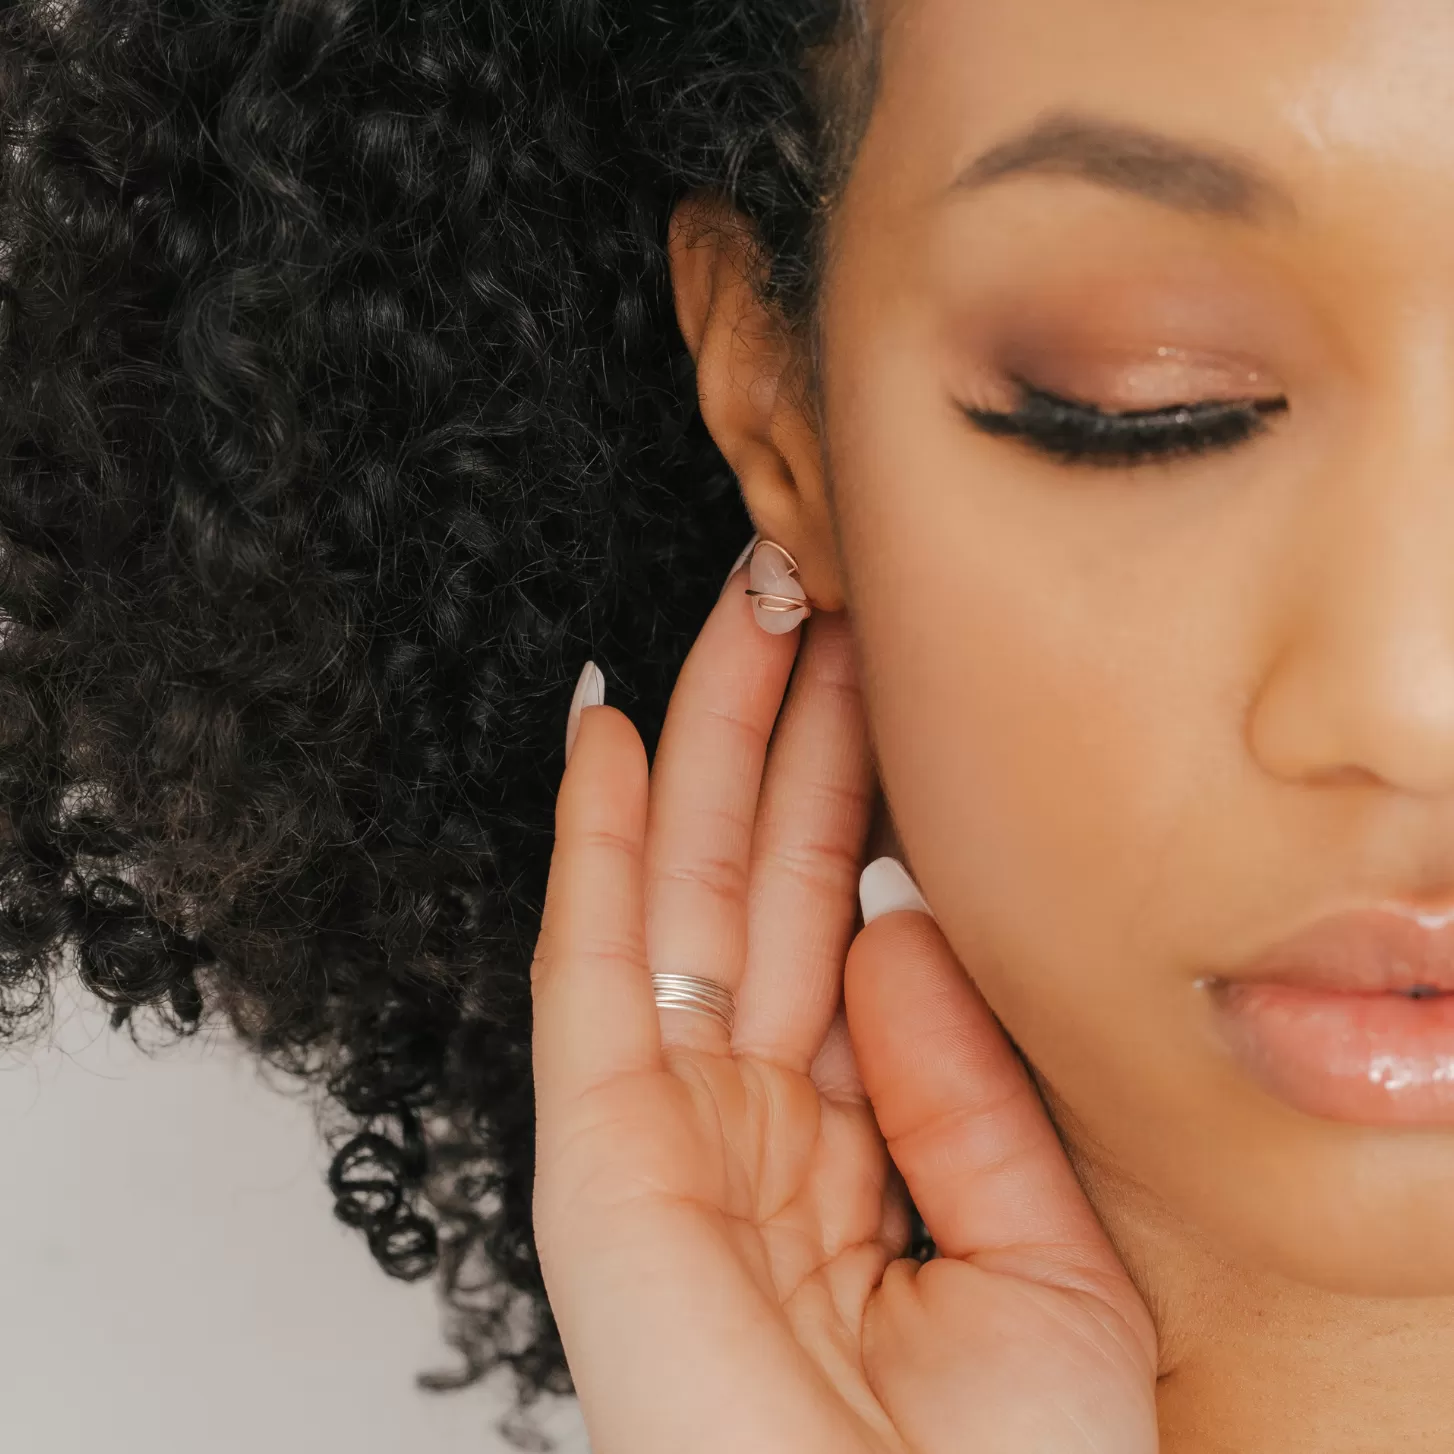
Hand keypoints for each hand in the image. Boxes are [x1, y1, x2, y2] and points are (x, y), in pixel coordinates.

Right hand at [530, 568, 1158, 1452]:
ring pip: (678, 889)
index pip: (840, 927)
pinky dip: (586, 844)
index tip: (888, 676)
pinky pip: (587, 967)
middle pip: (756, 881)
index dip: (864, 796)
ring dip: (702, 743)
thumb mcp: (1036, 1259)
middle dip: (782, 730)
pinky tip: (605, 729)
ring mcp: (661, 1128)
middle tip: (808, 586)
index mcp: (843, 1144)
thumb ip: (961, 1085)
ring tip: (739, 606)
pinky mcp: (594, 1153)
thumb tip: (903, 924)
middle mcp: (744, 1120)